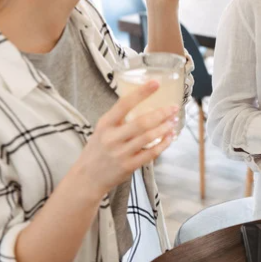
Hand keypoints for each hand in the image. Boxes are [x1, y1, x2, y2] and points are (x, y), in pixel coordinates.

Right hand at [73, 81, 178, 196]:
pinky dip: (164, 144)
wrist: (86, 178)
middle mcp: (112, 138)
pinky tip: (170, 137)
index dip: (141, 93)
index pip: (124, 104)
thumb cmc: (97, 150)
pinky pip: (151, 153)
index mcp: (105, 124)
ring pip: (149, 137)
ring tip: (174, 121)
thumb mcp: (102, 130)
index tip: (156, 83)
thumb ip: (119, 119)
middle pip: (141, 122)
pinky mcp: (129, 166)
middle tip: (174, 107)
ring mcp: (121, 153)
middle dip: (161, 113)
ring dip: (165, 127)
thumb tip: (144, 103)